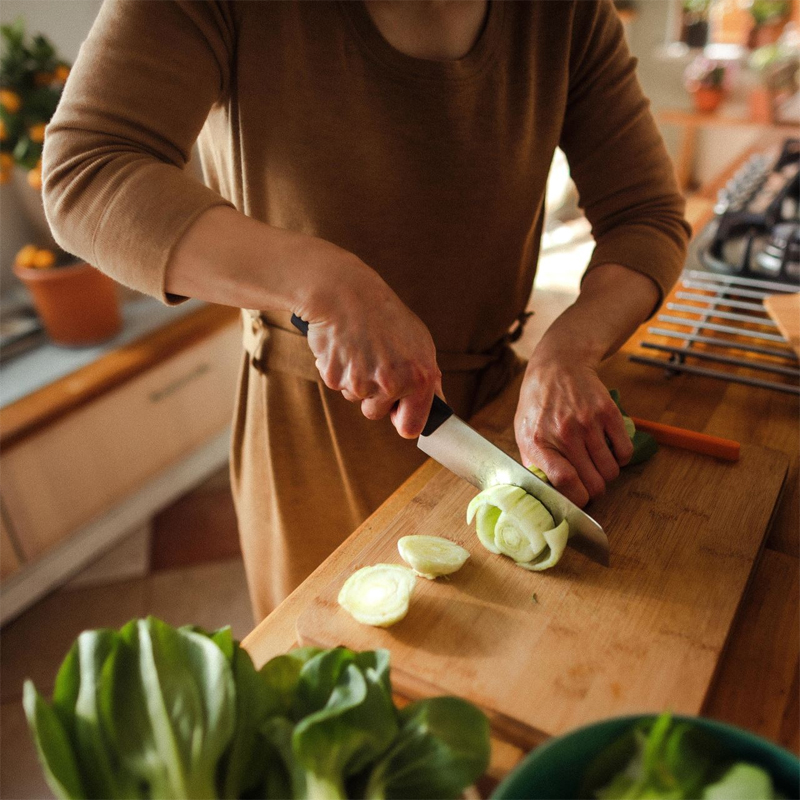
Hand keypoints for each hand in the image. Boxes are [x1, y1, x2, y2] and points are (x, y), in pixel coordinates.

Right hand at [296, 248, 441, 438]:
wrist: (345, 292)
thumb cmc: (384, 315)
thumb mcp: (419, 342)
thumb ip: (428, 377)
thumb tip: (437, 404)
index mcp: (420, 377)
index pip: (411, 427)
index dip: (402, 421)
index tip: (398, 414)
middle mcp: (392, 384)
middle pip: (376, 414)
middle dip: (374, 398)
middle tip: (374, 364)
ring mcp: (362, 383)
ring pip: (356, 398)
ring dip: (356, 380)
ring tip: (360, 349)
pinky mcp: (335, 378)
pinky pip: (337, 385)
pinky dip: (338, 369)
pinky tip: (344, 346)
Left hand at [514, 344, 632, 506]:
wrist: (557, 367)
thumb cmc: (538, 404)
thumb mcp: (523, 433)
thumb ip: (533, 463)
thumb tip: (546, 495)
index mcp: (539, 442)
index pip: (565, 482)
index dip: (577, 499)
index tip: (579, 500)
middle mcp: (564, 433)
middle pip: (593, 482)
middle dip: (594, 490)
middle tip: (590, 483)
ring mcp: (588, 422)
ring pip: (611, 471)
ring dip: (607, 475)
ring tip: (597, 465)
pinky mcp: (608, 412)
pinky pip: (625, 452)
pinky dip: (621, 458)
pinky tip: (609, 451)